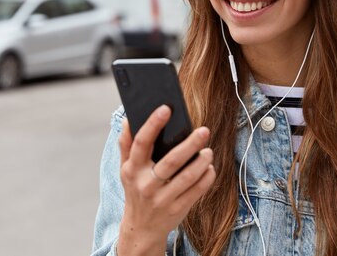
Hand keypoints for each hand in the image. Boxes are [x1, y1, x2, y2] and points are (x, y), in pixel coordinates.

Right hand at [117, 105, 215, 255]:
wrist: (140, 228)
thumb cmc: (136, 190)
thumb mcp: (126, 169)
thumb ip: (126, 145)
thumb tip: (128, 119)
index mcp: (132, 169)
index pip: (141, 143)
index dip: (153, 124)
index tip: (166, 108)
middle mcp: (146, 184)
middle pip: (170, 161)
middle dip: (189, 144)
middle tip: (203, 130)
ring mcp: (162, 199)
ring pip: (186, 178)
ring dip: (201, 162)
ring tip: (208, 150)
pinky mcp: (177, 210)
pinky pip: (196, 192)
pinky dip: (206, 178)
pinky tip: (210, 168)